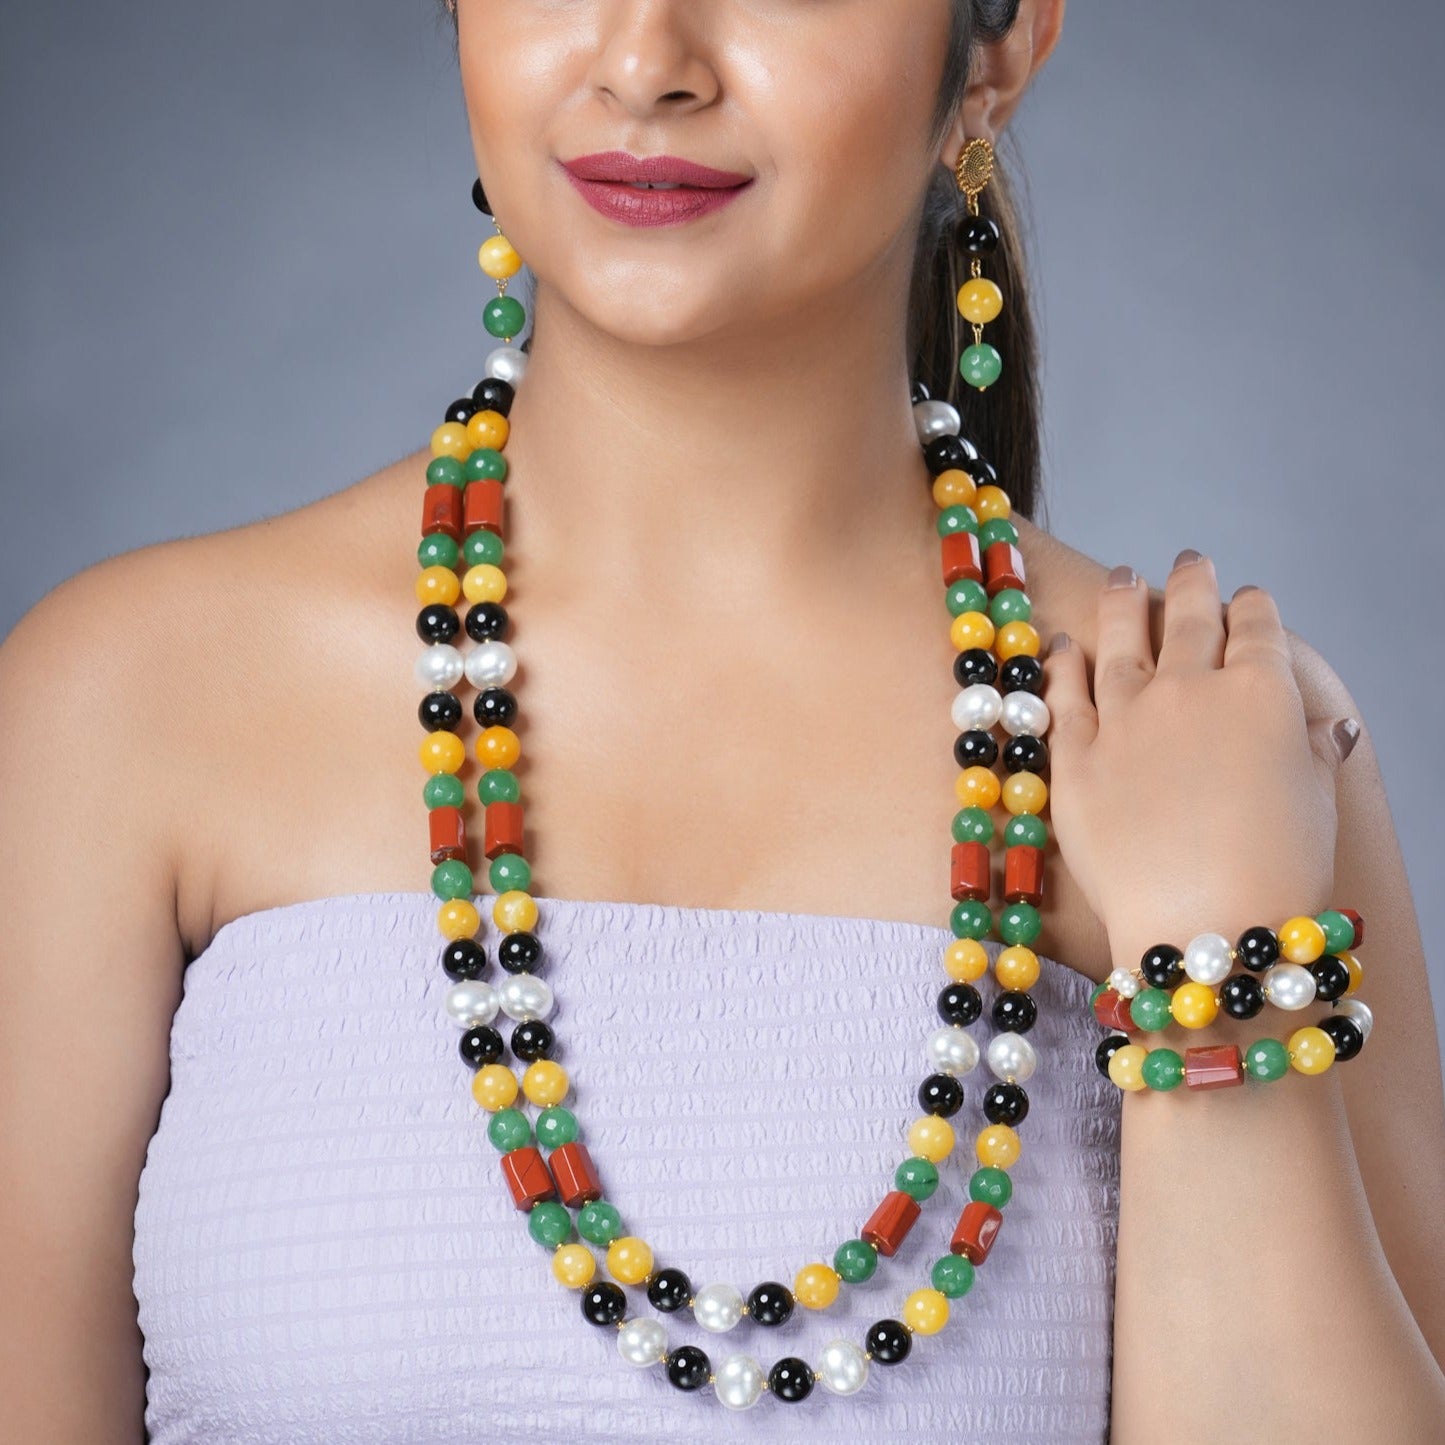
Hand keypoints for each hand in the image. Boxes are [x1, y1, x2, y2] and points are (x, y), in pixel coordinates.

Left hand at [1041, 552, 1357, 963]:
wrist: (1199, 920)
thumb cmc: (1276, 871)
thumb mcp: (1316, 804)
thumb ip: (1314, 754)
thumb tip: (1331, 729)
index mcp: (1259, 692)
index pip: (1256, 628)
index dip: (1252, 607)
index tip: (1248, 599)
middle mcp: (1188, 689)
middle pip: (1188, 616)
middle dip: (1193, 582)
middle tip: (1189, 560)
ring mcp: (1124, 717)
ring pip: (1119, 638)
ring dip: (1123, 601)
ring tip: (1124, 578)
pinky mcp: (1074, 755)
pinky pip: (1063, 694)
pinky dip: (1062, 663)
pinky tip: (1063, 644)